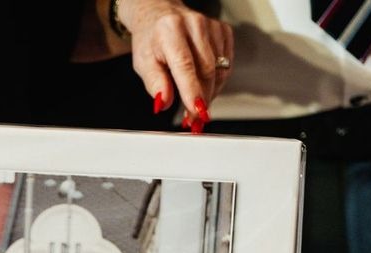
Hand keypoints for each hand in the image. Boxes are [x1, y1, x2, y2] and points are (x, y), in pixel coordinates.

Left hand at [116, 0, 232, 130]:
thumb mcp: (143, 62)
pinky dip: (217, 80)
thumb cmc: (151, 40)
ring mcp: (211, 26)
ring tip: (195, 104)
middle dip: (201, 99)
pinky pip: (226, 64)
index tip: (196, 111)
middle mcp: (193, 25)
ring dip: (209, 92)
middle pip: (206, 71)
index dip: (192, 91)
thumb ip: (154, 83)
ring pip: (219, 70)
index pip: (185, 65)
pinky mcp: (223, 30)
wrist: (159, 14)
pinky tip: (204, 85)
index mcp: (170, 31)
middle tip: (192, 119)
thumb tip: (164, 102)